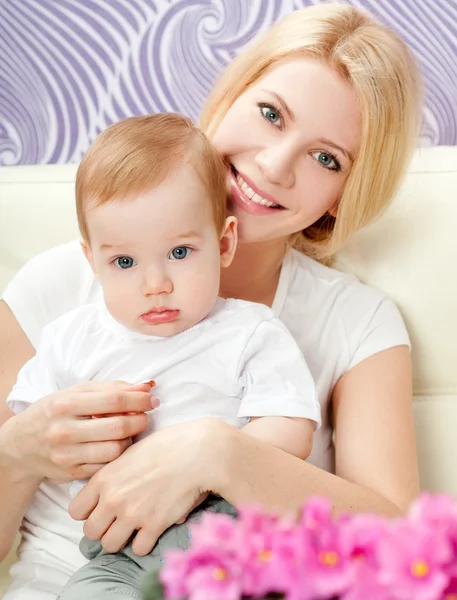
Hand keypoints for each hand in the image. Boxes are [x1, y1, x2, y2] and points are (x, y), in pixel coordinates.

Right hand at [7, 380, 157, 482]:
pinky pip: (107, 467)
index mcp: (65, 404)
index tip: (152, 399)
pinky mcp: (72, 473)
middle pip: (117, 427)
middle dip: (140, 420)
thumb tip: (147, 386)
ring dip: (131, 440)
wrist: (22, 445)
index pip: (113, 400)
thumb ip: (113, 388)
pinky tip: (118, 446)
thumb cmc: (56, 412)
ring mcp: (67, 455)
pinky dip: (119, 456)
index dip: (139, 399)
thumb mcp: (77, 393)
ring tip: (130, 431)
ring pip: (115, 450)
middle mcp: (63, 430)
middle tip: (146, 416)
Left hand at [69, 418, 231, 554]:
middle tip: (117, 521)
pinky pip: (139, 549)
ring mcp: (132, 514)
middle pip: (91, 532)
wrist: (196, 452)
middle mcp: (113, 498)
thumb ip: (114, 474)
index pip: (76, 510)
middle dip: (103, 528)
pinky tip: (153, 528)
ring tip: (134, 527)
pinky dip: (145, 542)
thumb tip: (108, 492)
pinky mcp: (153, 525)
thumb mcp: (131, 453)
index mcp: (104, 478)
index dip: (88, 511)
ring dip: (122, 538)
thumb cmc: (167, 446)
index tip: (101, 508)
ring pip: (110, 544)